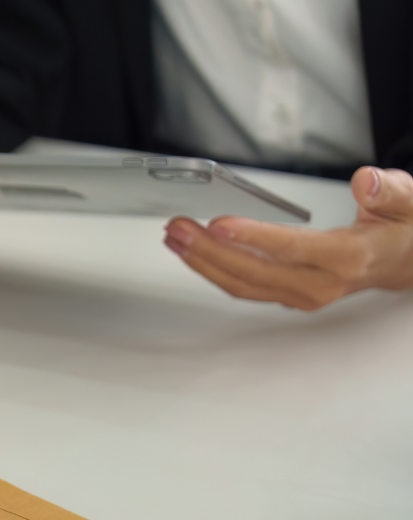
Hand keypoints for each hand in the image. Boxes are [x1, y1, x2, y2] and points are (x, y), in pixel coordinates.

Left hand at [163, 166, 412, 310]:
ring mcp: (302, 294)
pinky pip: (244, 286)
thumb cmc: (402, 230)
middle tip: (178, 227)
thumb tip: (365, 180)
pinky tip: (193, 251)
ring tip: (174, 237)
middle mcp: (320, 283)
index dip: (252, 236)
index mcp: (348, 257)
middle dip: (210, 250)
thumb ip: (389, 191)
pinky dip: (214, 269)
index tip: (218, 223)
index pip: (292, 248)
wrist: (405, 261)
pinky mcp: (288, 295)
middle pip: (254, 271)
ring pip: (242, 284)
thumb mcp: (408, 202)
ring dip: (203, 261)